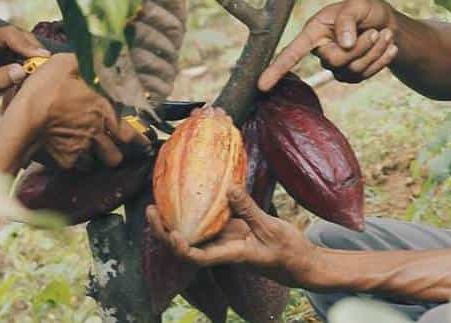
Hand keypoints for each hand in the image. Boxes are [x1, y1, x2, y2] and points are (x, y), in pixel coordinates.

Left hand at [0, 26, 49, 118]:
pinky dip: (30, 62)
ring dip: (33, 55)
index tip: (39, 56)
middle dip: (33, 48)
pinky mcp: (4, 58)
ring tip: (43, 66)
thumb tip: (22, 70)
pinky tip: (36, 70)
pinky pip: (21, 55)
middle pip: (18, 36)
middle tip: (46, 61)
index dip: (25, 44)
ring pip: (22, 44)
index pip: (7, 35)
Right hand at [11, 54, 149, 169]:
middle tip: (114, 150)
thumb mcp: (67, 64)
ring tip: (93, 154)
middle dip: (116, 155)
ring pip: (97, 163)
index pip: (132, 133)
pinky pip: (76, 167)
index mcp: (104, 110)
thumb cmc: (46, 88)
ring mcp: (81, 148)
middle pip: (116, 156)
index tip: (143, 144)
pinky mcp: (64, 159)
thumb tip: (97, 56)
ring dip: (96, 160)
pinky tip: (72, 156)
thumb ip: (85, 62)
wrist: (23, 116)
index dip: (139, 141)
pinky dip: (75, 163)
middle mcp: (97, 132)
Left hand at [146, 187, 318, 286]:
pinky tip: (191, 197)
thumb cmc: (287, 251)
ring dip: (175, 221)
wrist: (299, 263)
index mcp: (231, 254)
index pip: (198, 258)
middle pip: (185, 246)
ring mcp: (226, 241)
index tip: (171, 232)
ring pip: (194, 234)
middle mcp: (222, 249)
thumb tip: (228, 187)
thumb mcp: (271, 228)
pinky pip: (210, 223)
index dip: (180, 248)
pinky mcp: (232, 232)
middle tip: (151, 209)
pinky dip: (198, 212)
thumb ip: (249, 209)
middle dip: (164, 231)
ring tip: (159, 202)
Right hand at [258, 0, 398, 90]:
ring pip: (353, 69)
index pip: (293, 51)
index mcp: (315, 31)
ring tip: (385, 34)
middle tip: (375, 31)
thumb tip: (343, 44)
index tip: (261, 85)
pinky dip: (382, 59)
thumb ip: (347, 19)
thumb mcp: (358, 5)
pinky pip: (366, 74)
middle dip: (360, 47)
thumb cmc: (366, 11)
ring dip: (374, 51)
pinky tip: (390, 46)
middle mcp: (321, 50)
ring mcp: (337, 66)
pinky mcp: (352, 75)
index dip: (277, 68)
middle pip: (335, 61)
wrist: (386, 23)